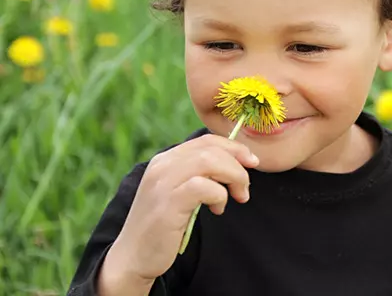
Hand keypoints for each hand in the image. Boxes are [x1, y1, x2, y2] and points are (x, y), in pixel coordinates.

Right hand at [106, 133, 258, 282]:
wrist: (133, 257)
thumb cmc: (163, 226)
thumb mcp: (180, 192)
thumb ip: (198, 174)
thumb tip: (235, 163)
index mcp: (166, 159)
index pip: (206, 140)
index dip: (234, 148)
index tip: (252, 162)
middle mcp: (162, 165)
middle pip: (211, 148)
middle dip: (238, 164)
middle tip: (245, 188)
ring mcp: (163, 183)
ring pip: (209, 161)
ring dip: (233, 177)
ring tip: (237, 197)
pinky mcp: (168, 203)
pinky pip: (203, 186)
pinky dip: (219, 195)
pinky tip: (218, 209)